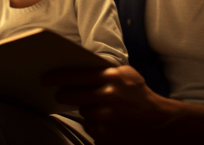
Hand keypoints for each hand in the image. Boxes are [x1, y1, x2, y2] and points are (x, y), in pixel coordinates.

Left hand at [43, 65, 178, 143]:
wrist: (159, 124)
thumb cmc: (140, 95)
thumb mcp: (127, 74)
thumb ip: (105, 70)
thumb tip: (77, 68)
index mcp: (113, 77)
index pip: (76, 75)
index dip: (57, 76)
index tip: (44, 78)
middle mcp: (109, 96)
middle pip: (72, 95)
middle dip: (64, 95)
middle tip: (61, 94)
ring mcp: (107, 118)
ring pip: (82, 112)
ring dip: (87, 110)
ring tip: (102, 109)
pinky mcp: (105, 135)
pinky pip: (90, 128)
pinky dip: (95, 125)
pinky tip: (108, 122)